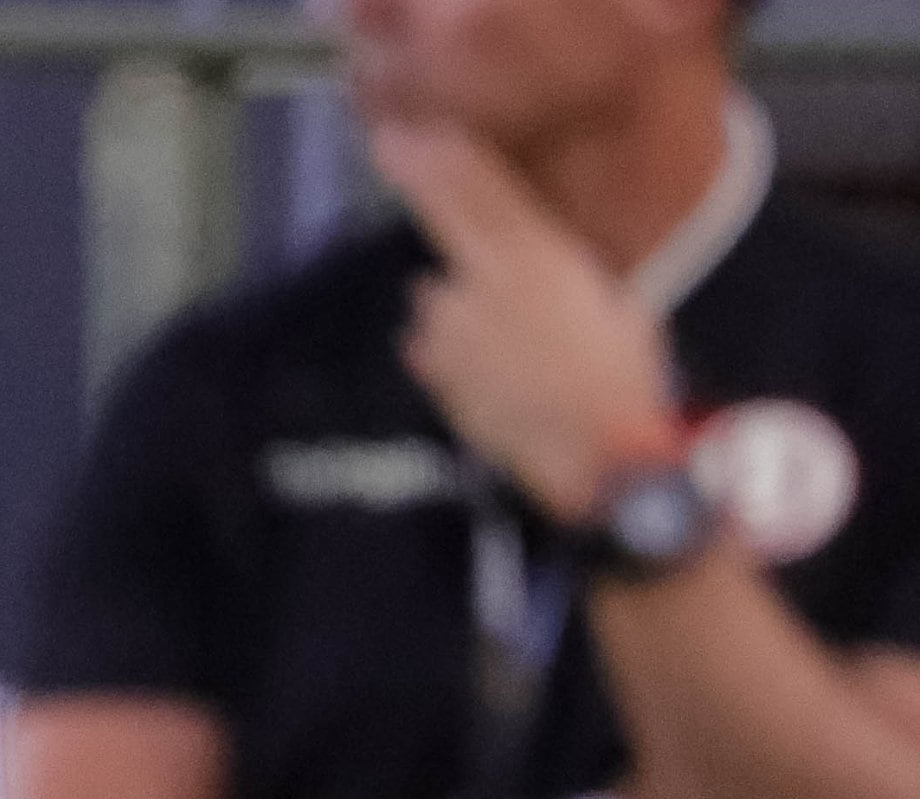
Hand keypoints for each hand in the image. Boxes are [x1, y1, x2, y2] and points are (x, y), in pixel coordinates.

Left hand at [377, 122, 679, 525]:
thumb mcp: (608, 302)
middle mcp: (486, 283)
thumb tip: (521, 263)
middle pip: (446, 219)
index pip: (486, 195)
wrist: (598, 451)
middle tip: (392, 144)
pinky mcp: (436, 371)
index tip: (417, 130)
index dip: (448, 160)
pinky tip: (492, 374)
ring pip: (439, 299)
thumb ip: (551, 274)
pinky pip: (434, 347)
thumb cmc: (624, 373)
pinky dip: (451, 352)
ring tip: (509, 343)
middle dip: (420, 180)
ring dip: (458, 310)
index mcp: (540, 260)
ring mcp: (453, 329)